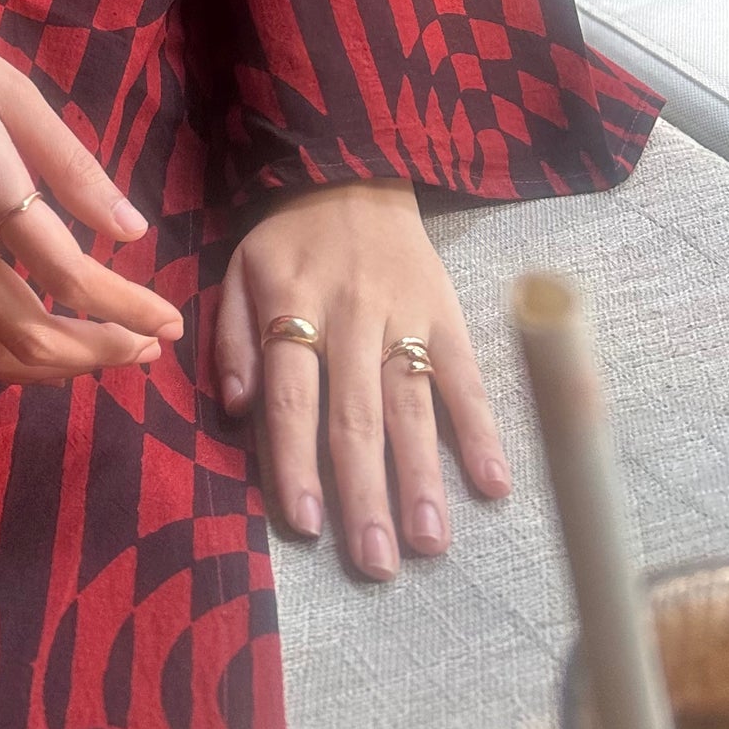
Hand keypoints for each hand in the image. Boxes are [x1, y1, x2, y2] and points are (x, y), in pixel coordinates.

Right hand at [0, 0, 183, 381]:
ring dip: (56, 370)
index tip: (169, 318)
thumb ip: (71, 164)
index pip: (68, 274)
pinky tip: (35, 353)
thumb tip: (132, 230)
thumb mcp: (11, 86)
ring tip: (108, 357)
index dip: (126, 307)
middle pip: (31, 331)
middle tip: (153, 347)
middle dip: (101, 351)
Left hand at [214, 179, 513, 575]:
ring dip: (421, 475)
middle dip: (364, 491)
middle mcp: (347, 313)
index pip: (291, 395)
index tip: (305, 524)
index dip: (296, 459)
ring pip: (411, 403)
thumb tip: (238, 409)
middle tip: (374, 563)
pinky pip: (466, 374)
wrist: (353, 165)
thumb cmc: (289, 236)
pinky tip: (494, 482)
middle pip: (354, 412)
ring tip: (429, 541)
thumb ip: (234, 337)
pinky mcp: (446, 311)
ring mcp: (402, 313)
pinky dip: (481, 428)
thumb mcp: (239, 267)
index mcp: (290, 303)